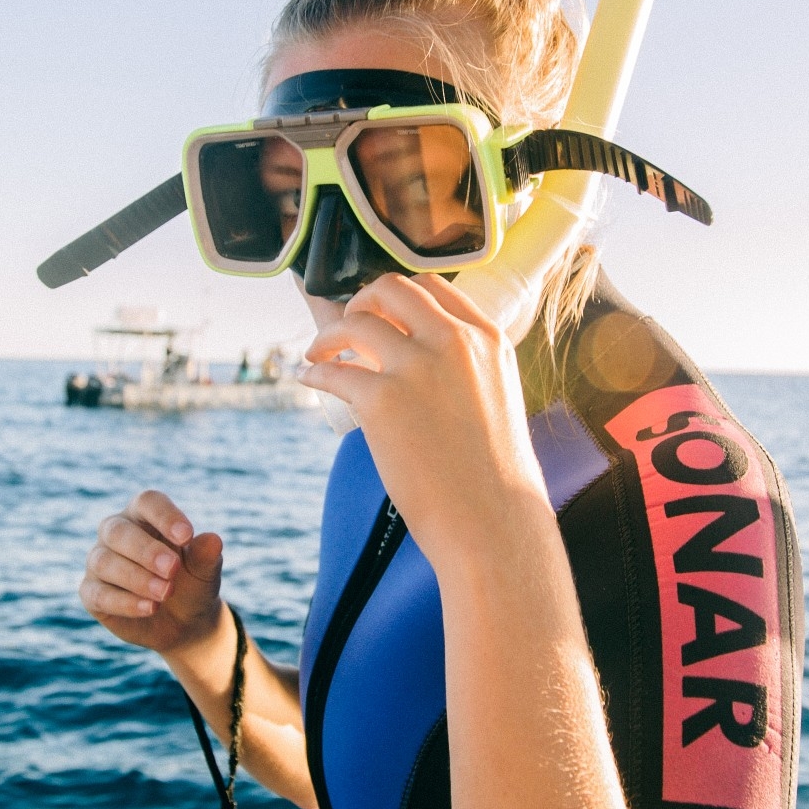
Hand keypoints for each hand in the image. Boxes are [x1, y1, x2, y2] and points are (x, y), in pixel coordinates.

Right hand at [79, 489, 224, 657]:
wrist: (183, 622)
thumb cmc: (192, 584)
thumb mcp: (204, 572)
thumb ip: (205, 556)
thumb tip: (213, 540)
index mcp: (144, 515)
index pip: (147, 502)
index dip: (165, 516)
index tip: (187, 536)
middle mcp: (116, 533)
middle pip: (119, 531)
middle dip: (146, 551)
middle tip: (173, 569)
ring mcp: (99, 562)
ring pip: (104, 562)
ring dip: (136, 578)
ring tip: (165, 593)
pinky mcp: (92, 593)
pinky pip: (98, 594)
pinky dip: (125, 602)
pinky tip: (150, 608)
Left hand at [298, 274, 550, 560]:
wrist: (494, 522)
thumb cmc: (497, 476)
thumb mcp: (499, 397)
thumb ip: (469, 369)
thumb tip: (423, 361)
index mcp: (487, 339)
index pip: (433, 286)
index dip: (398, 295)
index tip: (382, 312)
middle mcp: (453, 341)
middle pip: (390, 289)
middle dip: (360, 301)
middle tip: (348, 324)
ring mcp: (416, 367)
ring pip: (355, 323)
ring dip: (328, 334)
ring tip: (318, 352)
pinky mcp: (381, 400)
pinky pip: (333, 371)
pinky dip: (315, 372)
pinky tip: (309, 378)